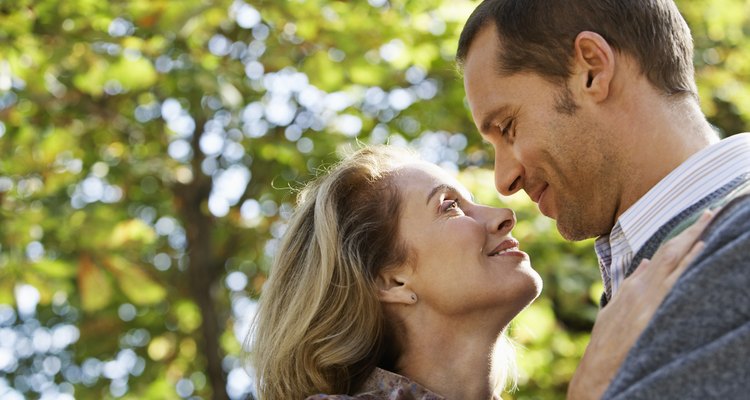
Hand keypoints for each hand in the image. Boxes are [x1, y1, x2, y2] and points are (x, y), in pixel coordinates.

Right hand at [567, 210, 713, 399]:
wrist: (600, 368)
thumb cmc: (607, 343)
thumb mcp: (615, 309)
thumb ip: (632, 284)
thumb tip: (646, 262)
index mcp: (633, 287)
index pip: (661, 255)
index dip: (680, 238)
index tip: (696, 223)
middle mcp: (644, 288)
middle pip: (672, 252)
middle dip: (692, 231)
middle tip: (711, 212)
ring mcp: (652, 299)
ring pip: (678, 262)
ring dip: (695, 240)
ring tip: (711, 222)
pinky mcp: (658, 311)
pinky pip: (679, 281)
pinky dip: (691, 264)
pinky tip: (703, 251)